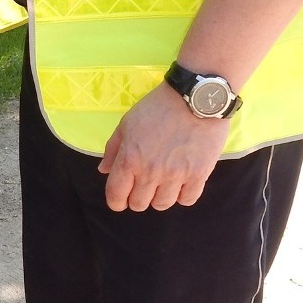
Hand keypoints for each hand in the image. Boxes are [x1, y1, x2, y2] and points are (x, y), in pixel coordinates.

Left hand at [98, 84, 229, 211]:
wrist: (195, 97)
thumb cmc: (157, 107)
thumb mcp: (127, 123)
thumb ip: (114, 149)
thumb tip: (104, 170)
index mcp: (130, 159)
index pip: (116, 195)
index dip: (116, 201)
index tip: (120, 199)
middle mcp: (150, 172)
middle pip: (139, 204)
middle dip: (137, 198)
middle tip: (144, 186)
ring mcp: (175, 176)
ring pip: (162, 205)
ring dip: (160, 197)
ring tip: (164, 183)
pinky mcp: (198, 175)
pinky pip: (187, 200)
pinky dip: (182, 195)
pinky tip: (182, 183)